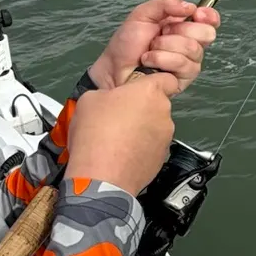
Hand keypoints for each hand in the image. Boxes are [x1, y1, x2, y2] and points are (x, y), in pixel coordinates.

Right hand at [67, 71, 177, 195]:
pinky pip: (152, 145)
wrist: (100, 177)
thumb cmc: (96, 139)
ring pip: (154, 125)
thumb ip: (106, 93)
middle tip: (117, 115)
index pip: (166, 79)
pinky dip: (140, 147)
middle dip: (139, 108)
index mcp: (148, 93)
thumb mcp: (89, 99)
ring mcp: (164, 137)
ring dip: (139, 128)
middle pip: (156, 104)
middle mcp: (162, 114)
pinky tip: (121, 151)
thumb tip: (107, 98)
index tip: (141, 86)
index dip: (152, 81)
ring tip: (116, 136)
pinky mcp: (161, 157)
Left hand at [88, 0, 220, 92]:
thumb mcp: (142, 14)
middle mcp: (189, 44)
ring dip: (165, 46)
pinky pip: (183, 64)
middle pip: (207, 33)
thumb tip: (190, 6)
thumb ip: (165, 4)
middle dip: (180, 31)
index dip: (208, 16)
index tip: (197, 14)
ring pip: (193, 49)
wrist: (113, 69)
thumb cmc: (126, 44)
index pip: (210, 19)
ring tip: (149, 50)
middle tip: (160, 34)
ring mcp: (188, 63)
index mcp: (182, 25)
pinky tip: (149, 62)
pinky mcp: (184, 79)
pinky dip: (162, 59)